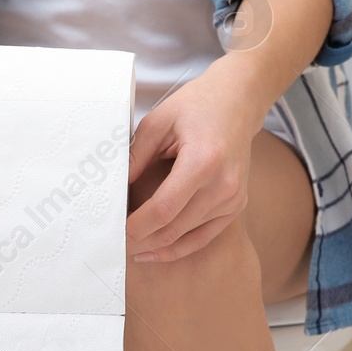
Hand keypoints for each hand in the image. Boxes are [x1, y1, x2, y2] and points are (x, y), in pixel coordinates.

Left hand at [124, 0, 333, 261]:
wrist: (239, 100)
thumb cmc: (197, 105)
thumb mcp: (157, 122)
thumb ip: (135, 158)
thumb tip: (114, 191)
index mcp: (203, 161)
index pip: (163, 208)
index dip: (136, 227)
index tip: (113, 232)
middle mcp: (223, 185)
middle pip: (173, 228)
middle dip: (140, 240)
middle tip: (112, 245)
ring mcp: (233, 198)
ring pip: (185, 237)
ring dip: (154, 245)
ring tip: (127, 247)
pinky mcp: (236, 205)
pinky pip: (203, 237)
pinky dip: (176, 247)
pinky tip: (153, 250)